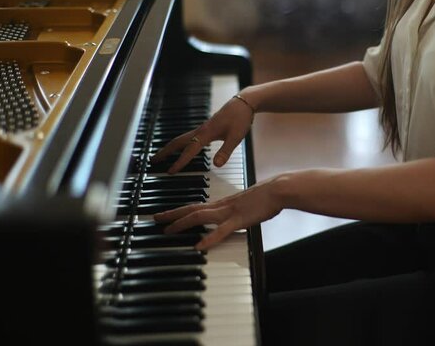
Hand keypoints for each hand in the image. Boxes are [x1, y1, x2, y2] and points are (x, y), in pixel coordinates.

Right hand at [151, 96, 254, 172]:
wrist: (244, 103)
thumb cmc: (240, 118)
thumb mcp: (236, 137)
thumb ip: (226, 151)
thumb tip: (216, 165)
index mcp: (206, 133)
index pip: (189, 150)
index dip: (179, 162)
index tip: (169, 172)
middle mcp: (201, 131)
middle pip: (178, 142)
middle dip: (165, 152)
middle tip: (152, 161)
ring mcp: (202, 129)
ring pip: (181, 139)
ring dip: (170, 148)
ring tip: (161, 156)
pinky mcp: (206, 128)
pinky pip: (188, 138)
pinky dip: (180, 145)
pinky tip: (180, 149)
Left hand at [153, 177, 282, 249]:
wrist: (278, 189)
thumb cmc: (267, 196)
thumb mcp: (247, 203)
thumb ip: (238, 210)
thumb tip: (233, 216)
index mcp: (224, 203)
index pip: (197, 206)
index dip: (179, 210)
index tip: (166, 215)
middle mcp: (222, 206)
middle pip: (192, 209)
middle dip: (172, 215)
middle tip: (156, 219)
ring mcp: (229, 212)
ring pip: (200, 217)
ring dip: (182, 223)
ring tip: (168, 231)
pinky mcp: (239, 220)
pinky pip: (221, 231)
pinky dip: (209, 238)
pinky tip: (199, 246)